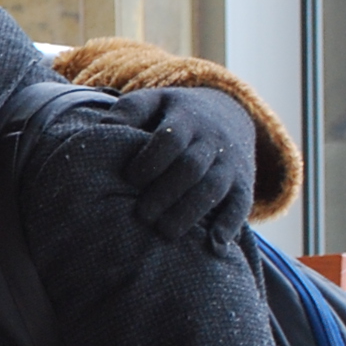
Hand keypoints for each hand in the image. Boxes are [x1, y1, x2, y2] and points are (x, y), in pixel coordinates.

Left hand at [116, 86, 255, 248]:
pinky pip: (242, 203)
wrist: (228, 113)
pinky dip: (230, 223)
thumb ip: (129, 110)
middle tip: (143, 215)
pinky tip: (215, 244)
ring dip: (191, 212)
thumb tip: (101, 128)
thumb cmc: (174, 115)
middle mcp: (211, 140)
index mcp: (185, 119)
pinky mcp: (243, 183)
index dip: (150, 160)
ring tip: (166, 232)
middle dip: (166, 192)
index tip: (129, 178)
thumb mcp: (154, 101)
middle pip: (192, 166)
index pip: (170, 139)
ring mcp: (229, 163)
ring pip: (214, 187)